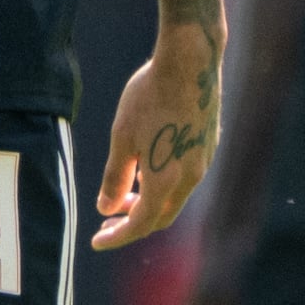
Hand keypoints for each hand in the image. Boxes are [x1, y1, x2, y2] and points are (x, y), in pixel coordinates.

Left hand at [93, 22, 222, 251]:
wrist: (190, 62)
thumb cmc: (149, 97)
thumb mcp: (122, 138)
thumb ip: (115, 177)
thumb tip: (106, 208)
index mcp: (166, 180)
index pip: (140, 224)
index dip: (117, 236)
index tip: (96, 241)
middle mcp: (190, 177)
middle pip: (160, 217)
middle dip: (132, 223)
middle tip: (108, 221)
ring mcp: (203, 162)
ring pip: (174, 197)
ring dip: (148, 202)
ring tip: (124, 192)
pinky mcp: (208, 146)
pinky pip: (185, 178)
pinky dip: (163, 185)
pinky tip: (147, 168)